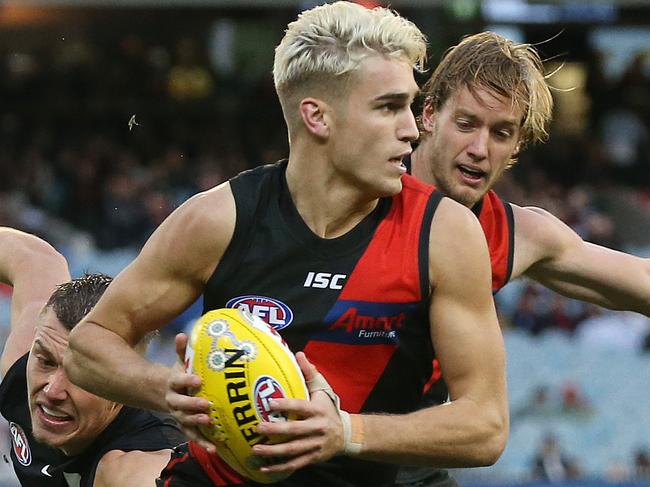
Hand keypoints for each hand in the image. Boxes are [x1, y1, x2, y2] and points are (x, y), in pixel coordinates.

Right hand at [165, 333, 216, 453]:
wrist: (159, 394)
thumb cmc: (176, 376)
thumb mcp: (177, 363)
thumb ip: (181, 350)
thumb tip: (182, 334)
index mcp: (173, 382)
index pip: (179, 380)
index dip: (187, 380)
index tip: (198, 380)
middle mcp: (174, 400)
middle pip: (181, 404)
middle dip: (193, 405)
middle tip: (206, 405)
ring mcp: (178, 414)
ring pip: (185, 420)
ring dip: (196, 422)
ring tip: (208, 422)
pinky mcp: (184, 424)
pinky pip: (191, 434)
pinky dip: (201, 442)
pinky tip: (213, 448)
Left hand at [251, 351, 344, 474]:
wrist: (346, 434)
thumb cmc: (329, 408)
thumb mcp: (323, 389)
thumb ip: (309, 372)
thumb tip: (298, 354)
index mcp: (318, 410)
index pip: (300, 407)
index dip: (286, 405)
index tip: (269, 404)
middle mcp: (317, 428)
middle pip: (294, 430)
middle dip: (275, 430)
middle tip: (257, 428)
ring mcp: (315, 445)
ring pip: (293, 450)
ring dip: (273, 451)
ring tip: (256, 450)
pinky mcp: (313, 457)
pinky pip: (295, 464)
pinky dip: (279, 468)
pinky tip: (264, 468)